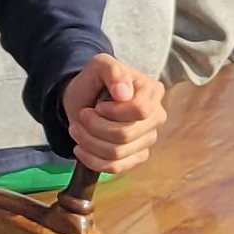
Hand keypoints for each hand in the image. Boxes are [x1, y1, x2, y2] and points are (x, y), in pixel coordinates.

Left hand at [60, 55, 167, 173]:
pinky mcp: (136, 157)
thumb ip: (112, 72)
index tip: (98, 106)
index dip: (114, 112)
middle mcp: (156, 116)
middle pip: (126, 135)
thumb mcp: (99, 66)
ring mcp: (148, 139)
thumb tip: (124, 93)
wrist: (84, 100)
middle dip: (95, 127)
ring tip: (77, 129)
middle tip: (82, 116)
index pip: (140, 110)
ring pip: (117, 153)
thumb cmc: (95, 81)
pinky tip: (80, 148)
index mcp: (152, 92)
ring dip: (89, 142)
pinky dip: (92, 160)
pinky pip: (116, 168)